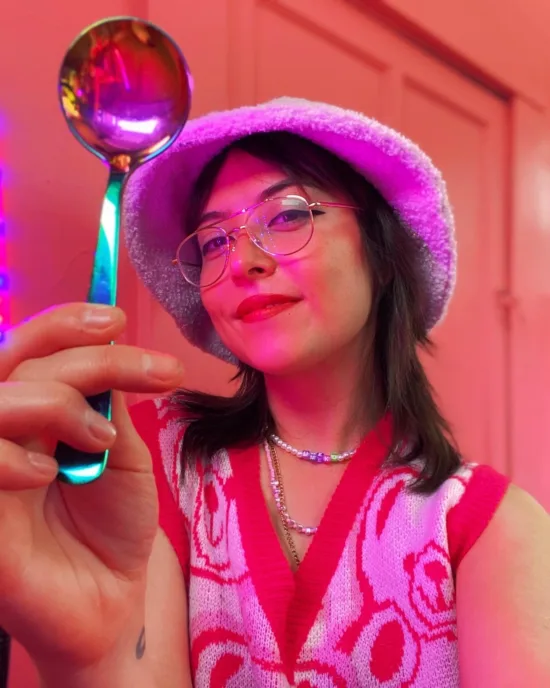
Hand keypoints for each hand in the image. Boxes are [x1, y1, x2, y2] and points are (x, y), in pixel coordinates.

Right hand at [0, 303, 183, 668]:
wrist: (109, 596)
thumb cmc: (113, 521)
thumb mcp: (121, 452)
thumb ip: (106, 402)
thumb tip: (110, 344)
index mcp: (35, 410)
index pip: (31, 347)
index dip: (65, 323)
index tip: (119, 321)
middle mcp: (4, 430)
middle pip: (12, 360)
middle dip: (78, 352)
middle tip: (140, 363)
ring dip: (53, 401)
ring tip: (101, 438)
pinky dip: (10, 458)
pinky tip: (51, 474)